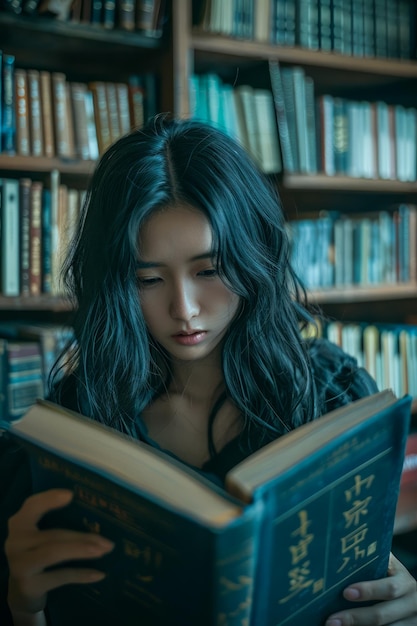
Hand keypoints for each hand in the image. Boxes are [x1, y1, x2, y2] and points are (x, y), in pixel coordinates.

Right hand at [5, 489, 114, 622]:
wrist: (21, 591)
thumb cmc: (37, 554)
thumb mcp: (41, 536)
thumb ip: (58, 523)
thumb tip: (97, 517)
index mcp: (20, 524)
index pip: (31, 506)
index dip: (49, 499)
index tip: (70, 495)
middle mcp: (15, 542)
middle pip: (52, 534)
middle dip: (81, 536)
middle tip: (107, 540)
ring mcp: (20, 565)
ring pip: (54, 553)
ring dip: (82, 550)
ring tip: (104, 550)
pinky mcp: (28, 586)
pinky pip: (60, 577)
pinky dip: (81, 575)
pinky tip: (100, 574)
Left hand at [325, 553, 416, 624]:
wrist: (412, 598)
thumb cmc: (392, 577)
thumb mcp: (390, 568)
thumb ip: (374, 560)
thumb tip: (342, 548)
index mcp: (405, 582)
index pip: (388, 588)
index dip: (368, 591)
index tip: (346, 592)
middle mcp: (411, 603)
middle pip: (381, 614)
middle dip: (355, 617)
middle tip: (332, 620)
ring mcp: (411, 622)